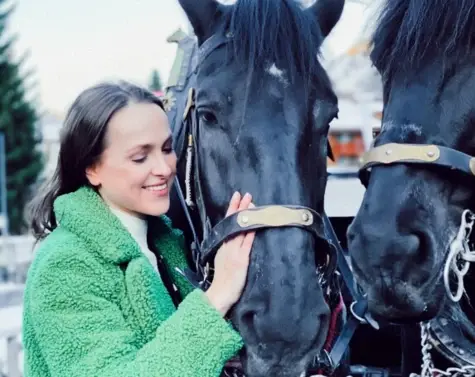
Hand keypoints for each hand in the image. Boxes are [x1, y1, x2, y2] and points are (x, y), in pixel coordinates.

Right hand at [205, 192, 255, 315]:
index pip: (227, 223)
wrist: (218, 294)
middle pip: (233, 222)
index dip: (232, 209)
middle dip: (240, 207)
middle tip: (246, 194)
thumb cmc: (221, 282)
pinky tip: (257, 223)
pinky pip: (247, 243)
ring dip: (247, 215)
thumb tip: (234, 240)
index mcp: (222, 245)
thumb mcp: (221, 261)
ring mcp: (234, 252)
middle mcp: (227, 246)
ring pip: (241, 229)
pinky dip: (251, 232)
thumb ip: (227, 250)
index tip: (237, 197)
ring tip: (253, 203)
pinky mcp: (241, 259)